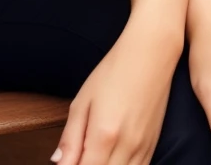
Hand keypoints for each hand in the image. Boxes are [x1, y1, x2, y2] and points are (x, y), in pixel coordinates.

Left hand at [52, 16, 181, 164]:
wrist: (149, 56)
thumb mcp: (82, 101)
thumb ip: (70, 138)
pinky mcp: (152, 149)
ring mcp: (142, 151)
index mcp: (104, 136)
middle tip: (77, 155)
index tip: (66, 162)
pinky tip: (109, 158)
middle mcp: (126, 149)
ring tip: (91, 154)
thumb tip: (58, 163)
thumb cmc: (113, 72)